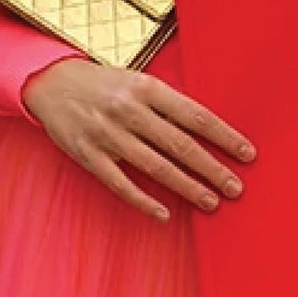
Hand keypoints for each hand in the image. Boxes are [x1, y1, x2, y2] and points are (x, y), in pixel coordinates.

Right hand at [22, 58, 254, 221]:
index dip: (223, 136)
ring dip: (187, 187)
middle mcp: (129, 110)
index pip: (194, 115)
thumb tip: (206, 131)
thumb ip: (166, 104)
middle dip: (212, 168)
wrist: (50, 83)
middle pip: (180, 144)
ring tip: (211, 202)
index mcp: (146, 87)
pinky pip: (121, 184)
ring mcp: (108, 135)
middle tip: (236, 188)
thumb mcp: (136, 82)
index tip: (247, 154)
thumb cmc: (103, 85)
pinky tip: (164, 215)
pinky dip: (144, 201)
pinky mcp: (90, 157)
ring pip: (155, 166)